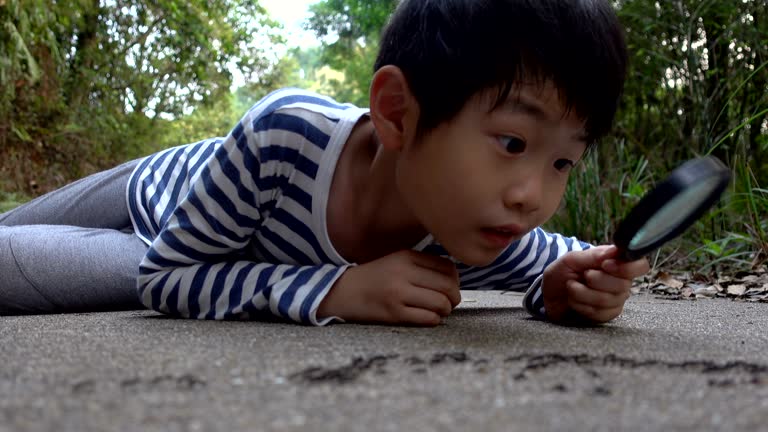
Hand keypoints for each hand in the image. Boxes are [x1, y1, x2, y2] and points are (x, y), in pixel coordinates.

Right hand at [317, 250, 460, 325]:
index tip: (450, 287)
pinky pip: (427, 318)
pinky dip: (434, 320)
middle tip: (449, 303)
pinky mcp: (393, 313)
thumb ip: (422, 264)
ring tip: (439, 311)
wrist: (341, 292)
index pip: (447, 267)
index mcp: (407, 256)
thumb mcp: (396, 261)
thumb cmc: (373, 278)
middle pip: (448, 286)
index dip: (455, 280)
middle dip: (454, 298)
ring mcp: (398, 293)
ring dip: (445, 310)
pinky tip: (428, 317)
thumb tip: (454, 277)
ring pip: (440, 303)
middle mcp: (403, 272)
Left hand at [542, 245, 649, 323]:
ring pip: (608, 300)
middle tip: (582, 275)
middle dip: (595, 280)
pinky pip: (600, 313)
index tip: (605, 265)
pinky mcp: (606, 315)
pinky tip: (573, 300)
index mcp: (617, 263)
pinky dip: (581, 305)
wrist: (547, 294)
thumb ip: (593, 255)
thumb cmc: (561, 273)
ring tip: (571, 286)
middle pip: (623, 285)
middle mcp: (621, 282)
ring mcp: (615, 300)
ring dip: (582, 293)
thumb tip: (616, 250)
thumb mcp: (572, 259)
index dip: (625, 268)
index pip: (640, 266)